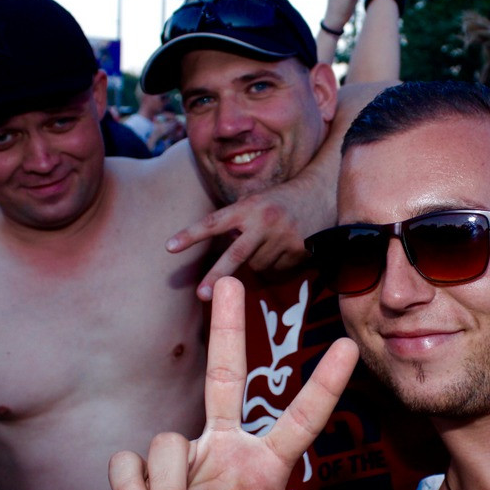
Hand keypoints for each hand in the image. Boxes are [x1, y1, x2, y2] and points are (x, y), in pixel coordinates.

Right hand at [108, 277, 358, 489]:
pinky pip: (129, 466)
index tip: (350, 347)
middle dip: (227, 328)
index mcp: (265, 463)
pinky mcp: (142, 474)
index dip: (324, 385)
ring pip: (168, 444)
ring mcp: (184, 457)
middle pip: (225, 376)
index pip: (301, 418)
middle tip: (231, 280)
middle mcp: (224, 447)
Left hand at [168, 177, 333, 300]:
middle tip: (201, 295)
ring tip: (269, 243)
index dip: (191, 235)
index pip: (214, 222)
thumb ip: (236, 221)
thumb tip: (219, 251)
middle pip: (236, 255)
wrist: (320, 193)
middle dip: (217, 275)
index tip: (169, 247)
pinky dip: (275, 265)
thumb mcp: (254, 201)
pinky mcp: (299, 252)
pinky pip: (277, 270)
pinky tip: (285, 249)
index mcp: (248, 207)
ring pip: (257, 267)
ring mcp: (283, 238)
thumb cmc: (278, 199)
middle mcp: (264, 222)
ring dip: (257, 261)